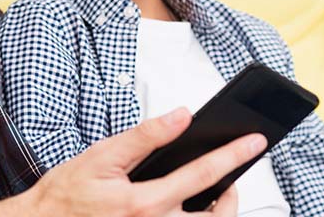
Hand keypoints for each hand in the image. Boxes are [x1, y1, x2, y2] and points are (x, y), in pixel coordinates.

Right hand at [0, 107, 266, 216]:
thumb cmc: (67, 193)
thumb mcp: (102, 156)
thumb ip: (145, 136)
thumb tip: (182, 116)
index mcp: (144, 202)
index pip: (202, 175)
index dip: (234, 155)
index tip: (256, 141)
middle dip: (233, 198)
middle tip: (233, 179)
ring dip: (217, 215)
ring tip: (216, 195)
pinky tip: (190, 209)